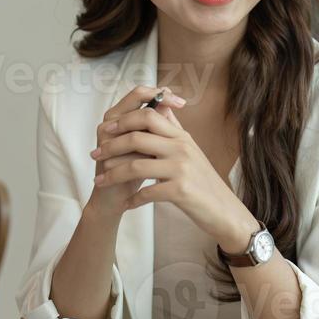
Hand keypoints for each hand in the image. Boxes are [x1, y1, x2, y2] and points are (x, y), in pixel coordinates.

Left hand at [91, 99, 257, 251]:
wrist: (224, 210)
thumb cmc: (203, 182)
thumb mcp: (191, 151)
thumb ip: (174, 130)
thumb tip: (161, 107)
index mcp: (181, 137)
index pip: (149, 115)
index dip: (123, 120)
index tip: (105, 130)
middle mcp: (181, 148)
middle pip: (137, 137)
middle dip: (111, 146)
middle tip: (95, 155)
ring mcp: (181, 169)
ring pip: (136, 165)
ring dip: (113, 175)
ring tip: (100, 182)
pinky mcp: (180, 191)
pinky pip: (147, 192)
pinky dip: (132, 200)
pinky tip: (125, 205)